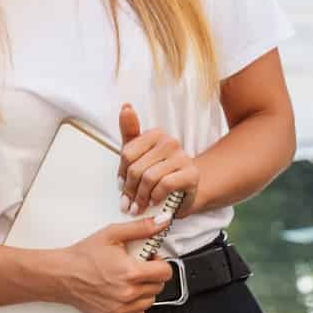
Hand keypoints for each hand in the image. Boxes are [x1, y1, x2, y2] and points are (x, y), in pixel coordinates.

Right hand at [55, 217, 174, 312]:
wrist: (62, 275)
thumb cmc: (83, 256)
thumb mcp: (113, 234)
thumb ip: (141, 228)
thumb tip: (162, 222)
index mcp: (130, 272)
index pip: (166, 272)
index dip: (160, 262)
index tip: (151, 259)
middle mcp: (127, 293)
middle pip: (158, 286)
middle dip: (151, 275)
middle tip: (137, 267)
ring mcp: (121, 309)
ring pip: (149, 301)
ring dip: (144, 290)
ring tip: (128, 280)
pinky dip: (134, 305)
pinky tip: (122, 293)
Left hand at [117, 104, 199, 220]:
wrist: (184, 192)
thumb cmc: (158, 172)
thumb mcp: (139, 154)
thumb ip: (130, 131)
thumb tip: (126, 106)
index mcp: (156, 134)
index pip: (127, 153)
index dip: (121, 173)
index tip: (122, 186)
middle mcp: (170, 142)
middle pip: (136, 168)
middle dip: (130, 189)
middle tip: (128, 203)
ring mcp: (182, 157)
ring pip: (149, 177)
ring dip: (141, 197)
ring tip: (139, 206)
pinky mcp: (191, 174)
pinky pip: (165, 185)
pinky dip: (156, 196)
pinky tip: (155, 201)